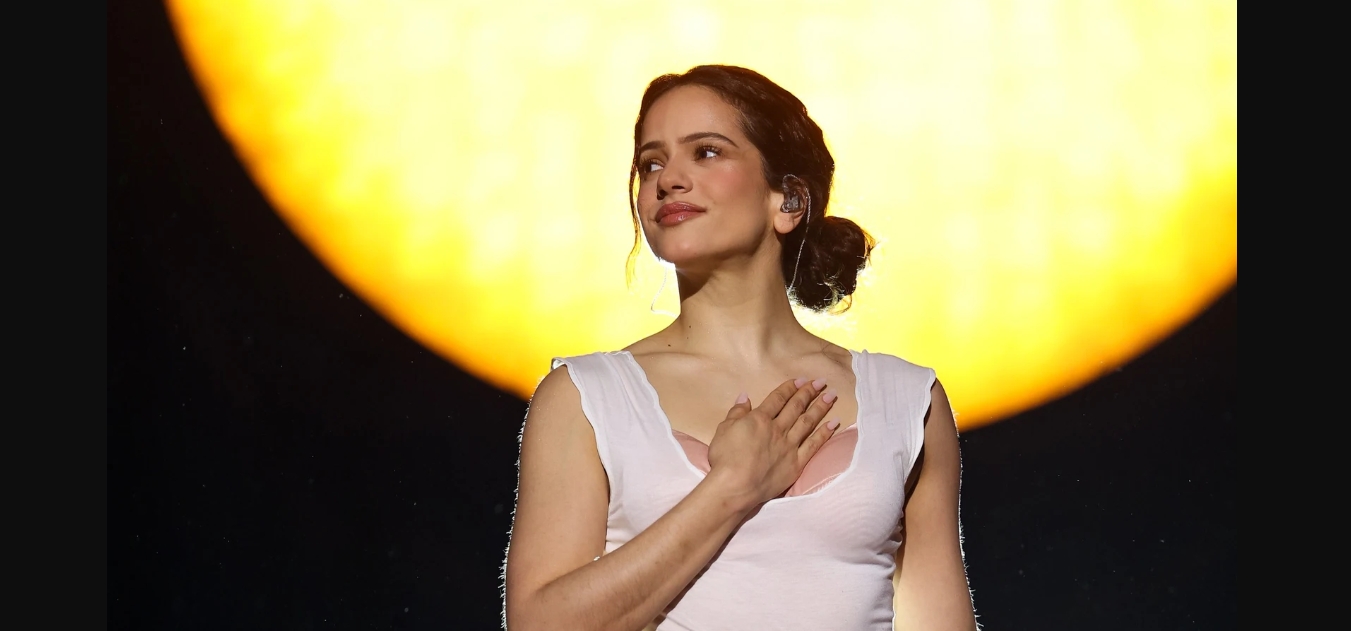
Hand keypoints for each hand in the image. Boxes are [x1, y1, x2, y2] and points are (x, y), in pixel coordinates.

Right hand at [705, 378, 839, 507]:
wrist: (734, 486)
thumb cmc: (724, 458)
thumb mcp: (723, 429)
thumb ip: (736, 413)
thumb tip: (745, 397)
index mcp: (759, 419)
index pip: (778, 399)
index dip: (790, 388)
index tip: (802, 380)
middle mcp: (778, 429)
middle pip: (796, 407)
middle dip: (809, 393)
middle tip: (821, 382)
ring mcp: (789, 447)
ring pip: (808, 422)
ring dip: (820, 408)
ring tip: (831, 395)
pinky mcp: (796, 464)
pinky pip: (813, 446)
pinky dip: (824, 433)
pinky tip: (834, 423)